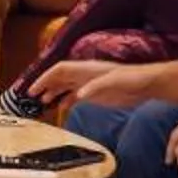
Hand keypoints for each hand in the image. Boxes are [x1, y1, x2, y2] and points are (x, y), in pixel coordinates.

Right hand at [33, 58, 155, 107]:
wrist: (146, 85)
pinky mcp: (95, 94)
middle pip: (59, 77)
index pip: (60, 70)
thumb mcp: (114, 81)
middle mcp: (84, 75)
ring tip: (42, 102)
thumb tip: (79, 94)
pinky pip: (75, 96)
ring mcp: (89, 84)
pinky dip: (65, 100)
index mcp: (86, 69)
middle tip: (31, 96)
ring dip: (53, 93)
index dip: (45, 78)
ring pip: (65, 86)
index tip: (34, 88)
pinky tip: (61, 107)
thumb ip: (96, 87)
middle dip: (44, 85)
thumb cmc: (132, 79)